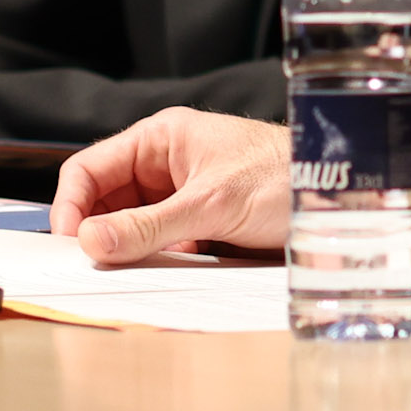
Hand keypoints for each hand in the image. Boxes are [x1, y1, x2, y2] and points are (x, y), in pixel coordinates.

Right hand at [51, 109, 292, 264]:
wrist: (340, 195)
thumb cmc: (283, 177)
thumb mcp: (210, 204)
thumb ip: (148, 226)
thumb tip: (91, 242)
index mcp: (161, 139)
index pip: (91, 168)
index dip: (72, 205)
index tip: (70, 245)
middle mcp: (167, 163)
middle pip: (108, 199)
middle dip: (99, 231)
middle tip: (95, 267)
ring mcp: (184, 193)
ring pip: (135, 224)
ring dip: (130, 248)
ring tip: (133, 270)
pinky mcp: (203, 222)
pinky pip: (164, 241)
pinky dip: (159, 258)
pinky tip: (170, 269)